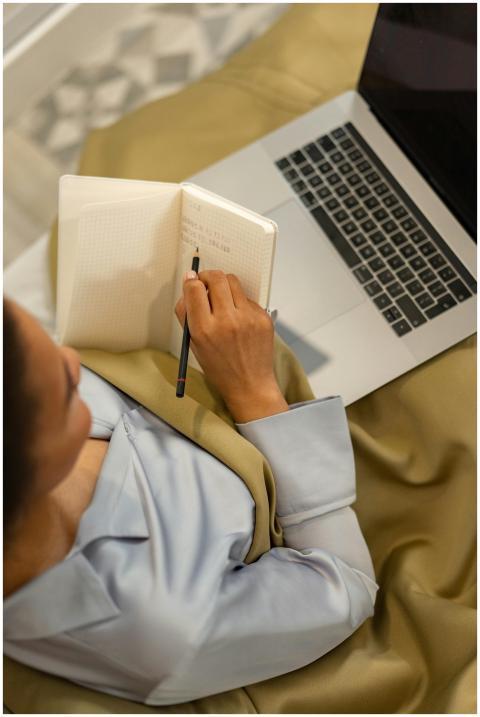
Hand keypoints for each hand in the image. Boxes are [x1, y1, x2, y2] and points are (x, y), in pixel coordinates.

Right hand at [174, 269, 287, 422]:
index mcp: (204, 330)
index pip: (194, 289)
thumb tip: (188, 287)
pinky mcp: (263, 318)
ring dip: (224, 285)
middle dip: (207, 276)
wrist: (250, 385)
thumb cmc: (219, 368)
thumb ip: (187, 316)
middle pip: (216, 278)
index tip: (191, 280)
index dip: (191, 281)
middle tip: (206, 282)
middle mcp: (227, 321)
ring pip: (233, 282)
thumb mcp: (194, 345)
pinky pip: (247, 298)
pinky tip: (238, 318)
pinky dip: (239, 302)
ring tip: (222, 299)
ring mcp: (247, 318)